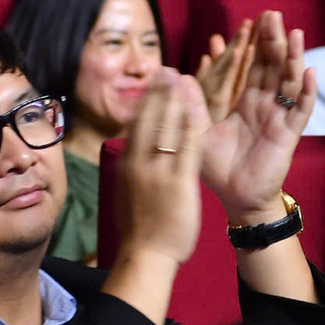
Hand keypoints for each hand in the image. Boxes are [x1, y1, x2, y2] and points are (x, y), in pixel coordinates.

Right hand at [115, 68, 211, 266]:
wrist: (145, 255)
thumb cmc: (139, 228)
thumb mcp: (127, 192)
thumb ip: (132, 169)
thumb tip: (131, 150)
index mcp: (127, 164)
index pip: (136, 124)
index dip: (145, 101)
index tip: (152, 83)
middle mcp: (139, 162)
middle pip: (149, 119)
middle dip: (158, 92)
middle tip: (166, 69)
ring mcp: (158, 171)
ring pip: (166, 127)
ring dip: (175, 99)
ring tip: (181, 78)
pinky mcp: (179, 182)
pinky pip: (187, 146)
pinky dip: (190, 123)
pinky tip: (197, 108)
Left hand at [197, 10, 317, 223]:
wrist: (236, 198)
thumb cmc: (218, 168)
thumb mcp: (198, 132)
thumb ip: (193, 105)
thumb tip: (179, 75)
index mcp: (245, 101)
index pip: (252, 66)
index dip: (253, 44)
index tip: (252, 20)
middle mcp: (265, 105)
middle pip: (273, 66)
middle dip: (274, 40)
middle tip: (272, 14)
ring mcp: (279, 117)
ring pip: (290, 81)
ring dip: (294, 57)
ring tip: (295, 33)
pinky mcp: (288, 134)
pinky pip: (300, 110)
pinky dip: (306, 92)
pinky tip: (310, 72)